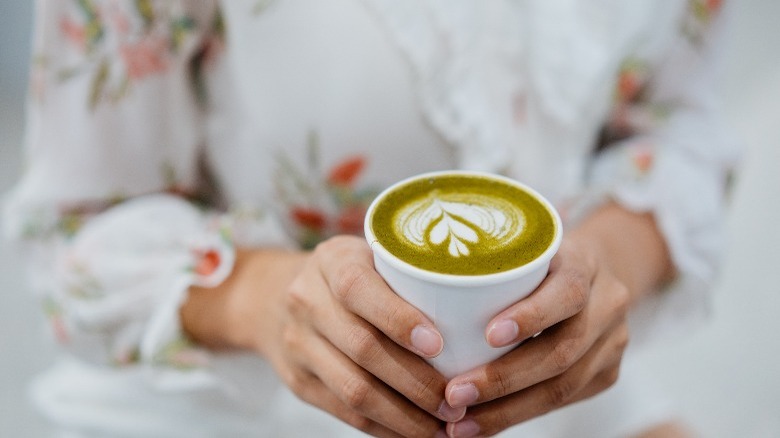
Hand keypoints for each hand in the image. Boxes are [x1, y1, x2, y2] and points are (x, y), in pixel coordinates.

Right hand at [184, 235, 462, 436]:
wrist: (272, 296)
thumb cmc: (346, 273)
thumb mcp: (368, 254)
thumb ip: (409, 271)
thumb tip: (480, 296)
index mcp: (331, 262)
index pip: (359, 290)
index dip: (398, 319)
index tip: (439, 344)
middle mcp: (307, 301)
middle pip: (362, 349)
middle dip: (415, 382)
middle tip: (456, 401)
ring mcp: (298, 344)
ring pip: (353, 389)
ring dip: (403, 415)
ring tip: (443, 424)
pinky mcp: (298, 381)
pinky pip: (344, 411)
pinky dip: (384, 428)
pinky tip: (414, 432)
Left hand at [440, 204, 671, 436]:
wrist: (599, 267)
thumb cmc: (539, 258)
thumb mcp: (521, 246)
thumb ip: (487, 262)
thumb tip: (414, 279)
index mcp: (583, 264)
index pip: (566, 292)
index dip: (531, 315)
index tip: (488, 335)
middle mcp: (606, 303)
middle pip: (563, 351)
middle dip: (504, 379)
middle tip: (454, 395)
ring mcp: (612, 342)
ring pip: (564, 386)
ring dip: (507, 410)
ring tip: (460, 424)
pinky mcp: (606, 372)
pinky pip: (564, 401)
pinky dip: (518, 415)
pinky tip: (481, 424)